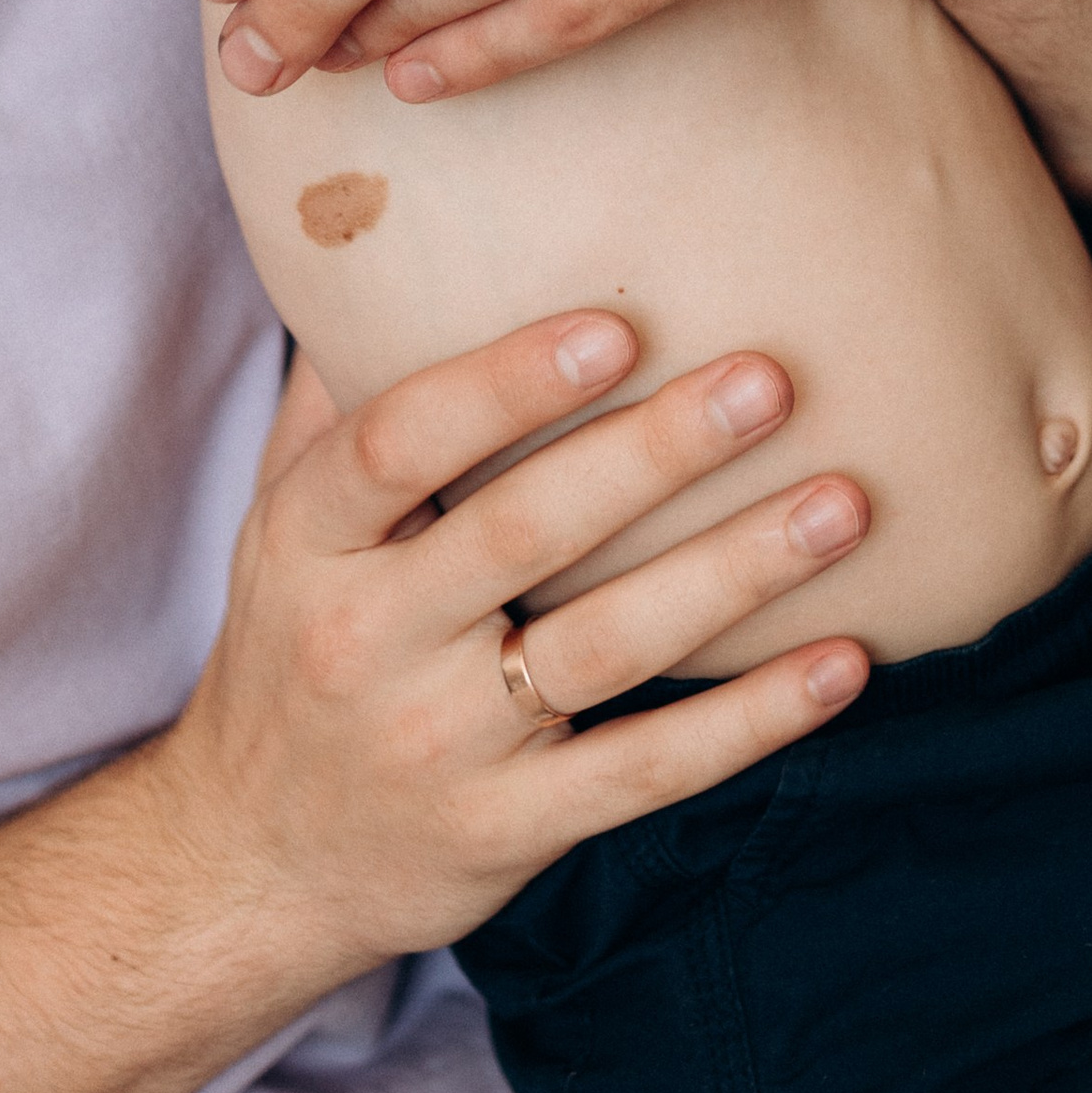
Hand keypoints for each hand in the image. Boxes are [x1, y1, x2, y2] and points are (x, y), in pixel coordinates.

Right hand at [145, 309, 870, 976]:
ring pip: (604, 648)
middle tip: (769, 381)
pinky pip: (644, 771)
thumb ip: (346, 396)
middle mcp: (365, 639)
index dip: (507, 380)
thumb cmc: (294, 646)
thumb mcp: (280, 523)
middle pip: (523, 532)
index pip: (399, 442)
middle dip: (653, 453)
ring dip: (733, 572)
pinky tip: (842, 663)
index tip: (618, 322)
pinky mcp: (508, 832)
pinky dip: (748, 722)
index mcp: (309, 541)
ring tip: (843, 502)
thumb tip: (399, 226)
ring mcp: (438, 746)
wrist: (248, 865)